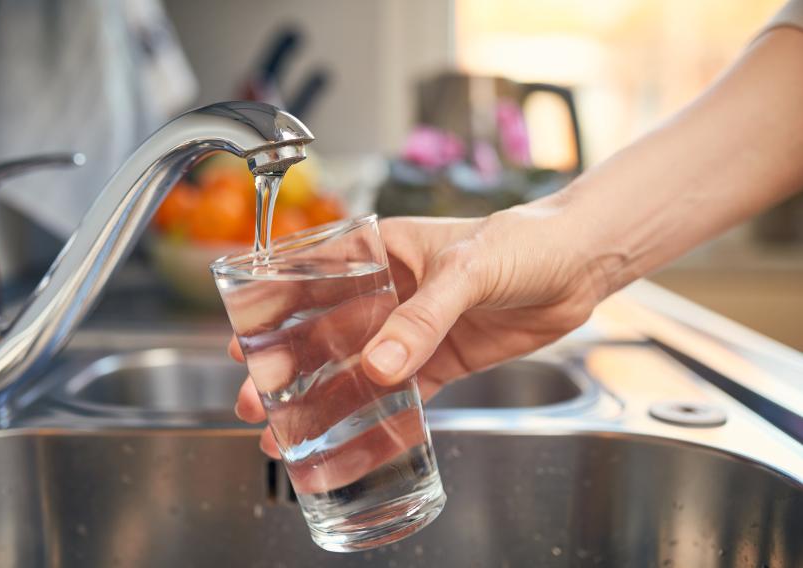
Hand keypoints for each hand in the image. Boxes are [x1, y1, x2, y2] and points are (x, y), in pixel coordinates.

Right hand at [231, 205, 606, 456]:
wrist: (578, 265)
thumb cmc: (522, 242)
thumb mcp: (467, 270)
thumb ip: (423, 316)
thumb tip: (380, 365)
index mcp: (382, 252)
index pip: (314, 278)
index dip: (274, 310)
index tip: (244, 340)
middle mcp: (390, 291)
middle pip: (326, 331)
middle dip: (289, 366)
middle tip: (257, 399)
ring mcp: (413, 328)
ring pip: (357, 367)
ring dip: (324, 397)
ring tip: (290, 429)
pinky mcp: (441, 359)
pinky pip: (402, 392)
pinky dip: (377, 415)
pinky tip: (351, 436)